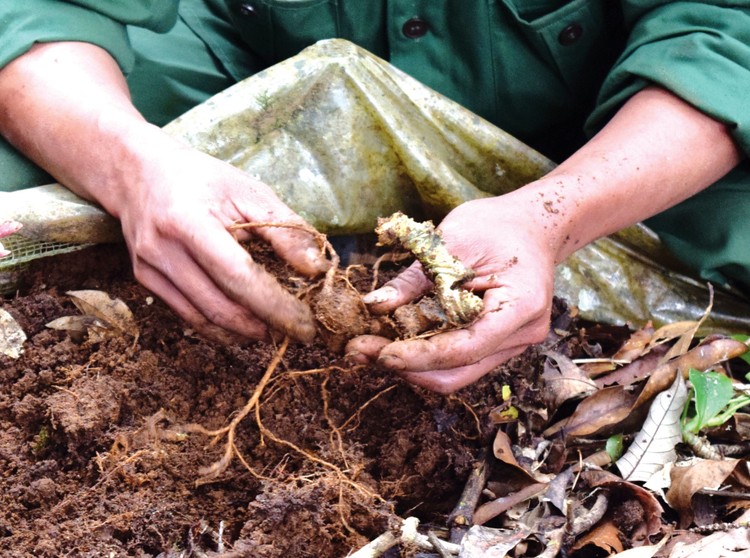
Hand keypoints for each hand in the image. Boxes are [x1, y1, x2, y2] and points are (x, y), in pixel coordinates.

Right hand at [112, 136, 327, 342]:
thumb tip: (317, 270)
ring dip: (245, 332)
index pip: (238, 276)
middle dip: (265, 325)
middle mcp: (162, 249)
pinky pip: (189, 316)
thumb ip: (285, 229)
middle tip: (299, 332)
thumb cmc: (202, 178)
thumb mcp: (248, 191)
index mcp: (188, 220)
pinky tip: (247, 326)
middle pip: (221, 305)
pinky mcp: (146, 280)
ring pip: (204, 319)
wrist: (138, 171)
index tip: (306, 324)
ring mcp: (149, 268)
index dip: (275, 306)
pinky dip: (221, 327)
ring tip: (277, 330)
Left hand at [346, 192, 559, 392]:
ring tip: (369, 347)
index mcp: (521, 304)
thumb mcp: (451, 241)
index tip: (380, 353)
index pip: (466, 347)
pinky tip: (394, 342)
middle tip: (360, 350)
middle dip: (407, 367)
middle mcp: (522, 334)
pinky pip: (459, 360)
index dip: (420, 356)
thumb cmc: (496, 225)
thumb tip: (373, 306)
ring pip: (456, 373)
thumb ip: (414, 279)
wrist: (531, 225)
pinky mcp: (497, 343)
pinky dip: (425, 355)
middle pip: (459, 372)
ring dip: (411, 366)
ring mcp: (513, 343)